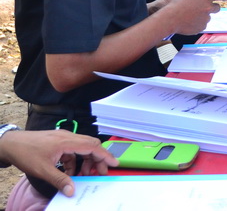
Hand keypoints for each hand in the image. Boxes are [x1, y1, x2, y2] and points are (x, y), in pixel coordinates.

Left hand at [0, 130, 117, 196]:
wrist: (11, 143)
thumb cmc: (26, 153)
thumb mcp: (43, 170)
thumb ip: (60, 180)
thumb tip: (72, 190)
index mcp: (67, 141)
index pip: (93, 146)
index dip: (105, 155)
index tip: (114, 163)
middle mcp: (68, 137)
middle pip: (91, 145)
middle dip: (97, 159)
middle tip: (99, 173)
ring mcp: (63, 138)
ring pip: (82, 148)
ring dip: (85, 161)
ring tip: (82, 175)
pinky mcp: (58, 141)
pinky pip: (73, 150)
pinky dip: (75, 160)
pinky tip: (68, 171)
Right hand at [164, 0, 226, 35]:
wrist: (170, 19)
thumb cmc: (176, 5)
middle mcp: (208, 8)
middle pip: (217, 8)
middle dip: (212, 7)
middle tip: (204, 8)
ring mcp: (206, 18)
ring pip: (208, 16)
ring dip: (203, 16)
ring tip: (191, 15)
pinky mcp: (202, 27)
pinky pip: (203, 24)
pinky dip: (198, 23)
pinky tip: (189, 21)